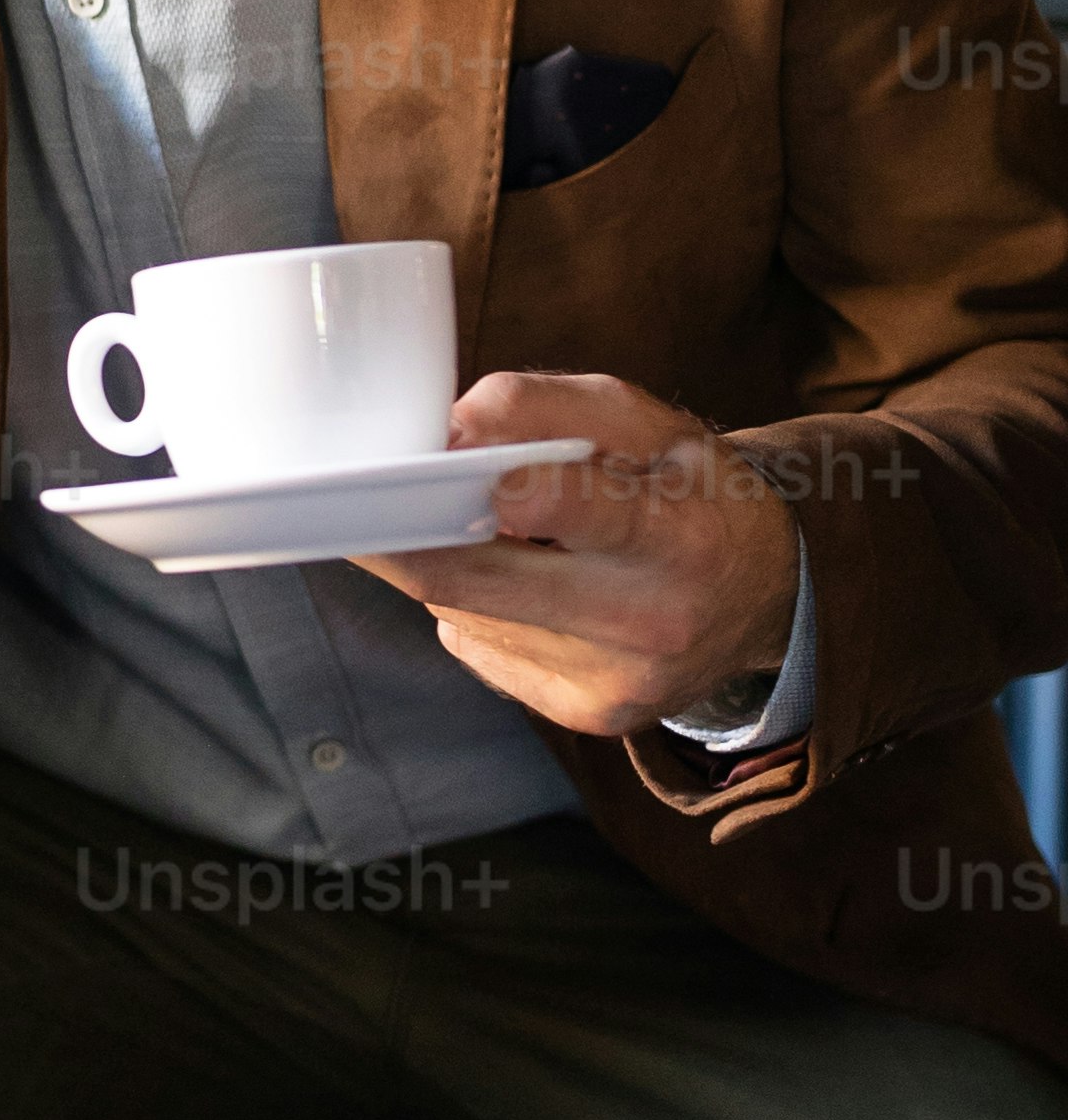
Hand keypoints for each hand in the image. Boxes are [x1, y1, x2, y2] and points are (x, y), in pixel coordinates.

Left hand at [351, 368, 802, 741]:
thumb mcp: (650, 423)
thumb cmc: (693, 491)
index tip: (453, 464)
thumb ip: (551, 404)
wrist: (767, 595)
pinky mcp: (587, 715)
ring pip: (463, 610)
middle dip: (402, 531)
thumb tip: (451, 425)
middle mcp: (651, 619)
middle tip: (352, 495)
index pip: (583, 509)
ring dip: (445, 561)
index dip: (509, 490)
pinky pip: (481, 649)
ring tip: (471, 526)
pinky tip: (516, 581)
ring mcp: (615, 680)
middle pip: (475, 577)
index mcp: (678, 533)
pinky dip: (475, 608)